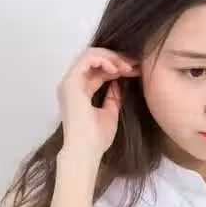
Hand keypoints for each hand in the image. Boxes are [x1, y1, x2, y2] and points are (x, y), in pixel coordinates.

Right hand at [56, 47, 139, 170]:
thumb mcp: (110, 112)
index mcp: (80, 92)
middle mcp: (72, 85)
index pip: (98, 71)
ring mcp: (69, 83)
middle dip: (116, 58)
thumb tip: (119, 82)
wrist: (87, 151)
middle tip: (135, 64)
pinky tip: (117, 68)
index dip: (117, 67)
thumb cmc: (97, 138)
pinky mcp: (70, 83)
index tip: (136, 69)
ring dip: (112, 58)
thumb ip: (112, 97)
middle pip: (94, 59)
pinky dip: (103, 59)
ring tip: (128, 66)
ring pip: (90, 55)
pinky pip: (87, 60)